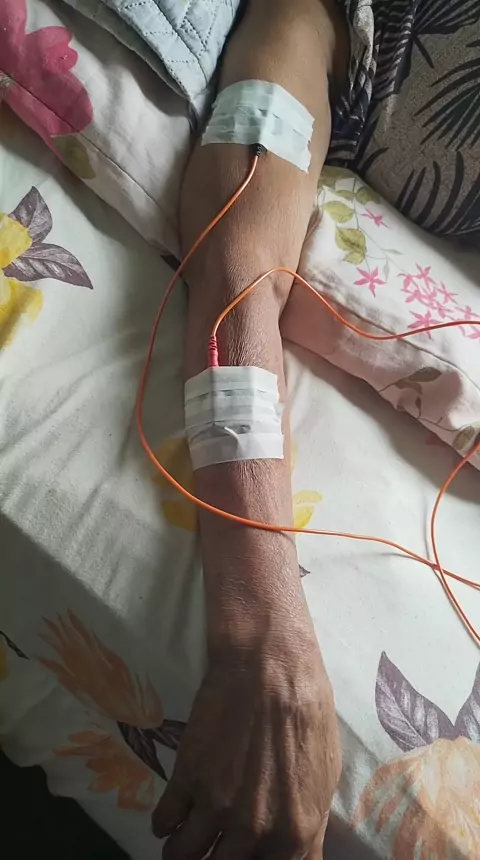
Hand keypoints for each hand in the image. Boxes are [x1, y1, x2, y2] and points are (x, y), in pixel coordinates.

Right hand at [152, 630, 340, 858]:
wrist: (269, 665)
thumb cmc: (306, 709)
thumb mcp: (324, 772)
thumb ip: (307, 818)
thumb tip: (294, 842)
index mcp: (297, 832)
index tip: (245, 859)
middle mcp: (255, 830)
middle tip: (212, 848)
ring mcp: (217, 808)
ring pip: (183, 857)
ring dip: (183, 851)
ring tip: (183, 840)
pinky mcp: (186, 779)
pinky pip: (164, 822)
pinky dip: (165, 822)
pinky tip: (172, 813)